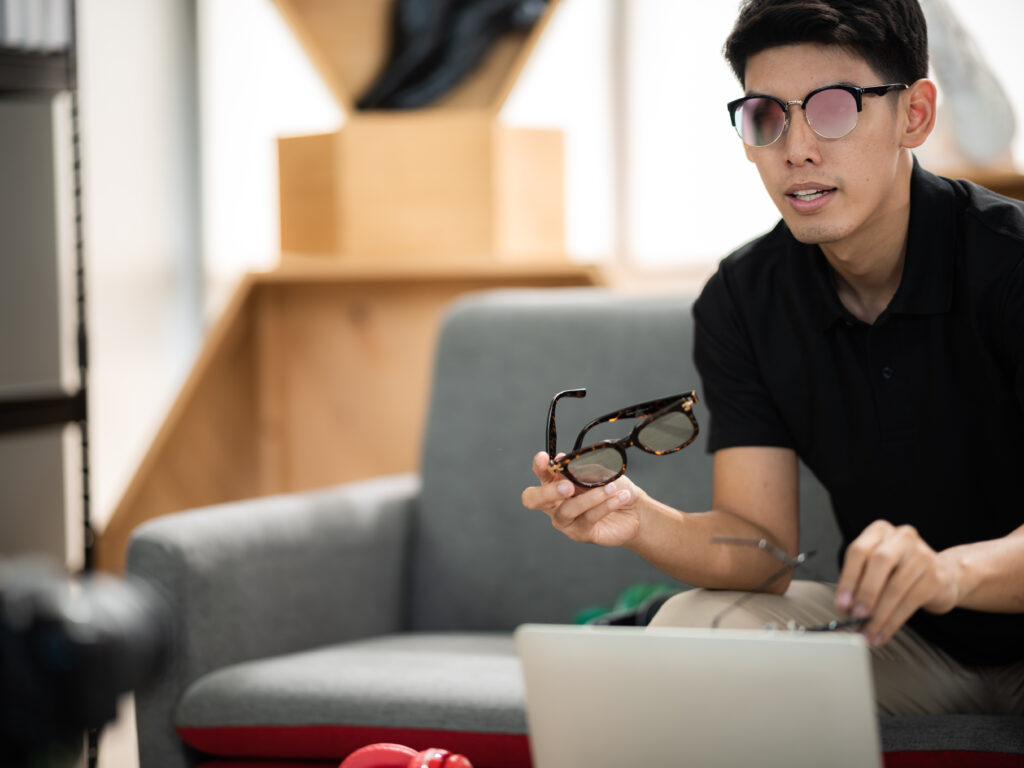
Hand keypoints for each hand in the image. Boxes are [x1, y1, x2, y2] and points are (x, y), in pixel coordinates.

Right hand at [520, 451, 643, 546]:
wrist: (635, 509)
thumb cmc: (613, 487)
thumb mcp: (600, 472)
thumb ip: (580, 469)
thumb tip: (562, 460)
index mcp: (556, 482)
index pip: (541, 473)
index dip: (539, 466)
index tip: (544, 458)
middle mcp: (555, 502)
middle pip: (533, 500)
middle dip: (548, 492)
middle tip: (568, 486)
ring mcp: (566, 520)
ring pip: (566, 510)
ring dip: (590, 497)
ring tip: (611, 488)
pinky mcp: (580, 533)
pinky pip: (589, 517)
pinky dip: (605, 505)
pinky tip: (619, 497)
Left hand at [836, 520, 961, 645]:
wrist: (942, 575)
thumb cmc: (899, 571)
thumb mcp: (876, 569)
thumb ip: (858, 582)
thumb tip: (845, 607)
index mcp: (880, 531)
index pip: (858, 551)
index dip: (848, 579)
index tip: (842, 603)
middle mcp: (902, 537)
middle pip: (879, 562)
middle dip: (865, 592)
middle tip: (855, 615)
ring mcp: (922, 555)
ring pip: (895, 587)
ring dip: (878, 615)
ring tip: (867, 631)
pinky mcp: (936, 577)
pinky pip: (910, 603)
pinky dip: (892, 622)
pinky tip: (882, 633)